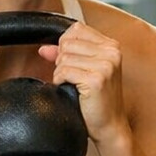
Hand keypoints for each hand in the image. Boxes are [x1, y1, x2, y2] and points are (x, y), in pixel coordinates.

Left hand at [40, 22, 126, 142]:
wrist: (110, 125)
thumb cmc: (99, 100)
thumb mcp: (86, 71)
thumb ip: (66, 55)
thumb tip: (44, 48)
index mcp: (112, 46)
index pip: (77, 29)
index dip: (66, 44)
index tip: (70, 60)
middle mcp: (111, 52)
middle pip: (68, 42)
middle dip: (63, 60)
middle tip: (74, 77)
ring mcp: (105, 65)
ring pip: (64, 57)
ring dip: (62, 73)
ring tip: (75, 84)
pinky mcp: (96, 79)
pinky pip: (63, 71)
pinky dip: (61, 82)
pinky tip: (73, 90)